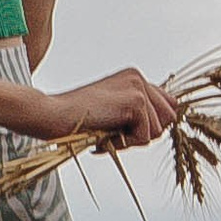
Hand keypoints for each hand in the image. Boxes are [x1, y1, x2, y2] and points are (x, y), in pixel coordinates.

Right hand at [29, 67, 182, 148]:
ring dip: (131, 140)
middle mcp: (138, 77)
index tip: (124, 128)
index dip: (150, 125)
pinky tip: (104, 134)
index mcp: (134, 77)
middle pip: (167, 120)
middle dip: (143, 133)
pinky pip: (145, 137)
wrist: (53, 115)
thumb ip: (137, 112)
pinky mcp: (135, 101)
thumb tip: (164, 123)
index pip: (167, 105)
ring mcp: (138, 87)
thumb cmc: (77, 118)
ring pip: (157, 131)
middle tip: (113, 131)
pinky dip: (124, 143)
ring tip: (106, 131)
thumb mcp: (113, 112)